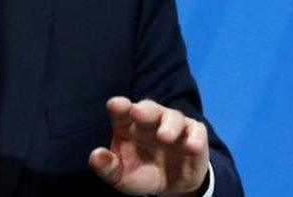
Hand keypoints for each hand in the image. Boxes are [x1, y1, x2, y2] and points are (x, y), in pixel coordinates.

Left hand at [88, 97, 209, 195]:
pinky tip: (191, 145)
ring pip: (173, 117)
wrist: (170, 187)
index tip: (115, 105)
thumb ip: (106, 166)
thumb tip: (95, 156)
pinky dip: (195, 137)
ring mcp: (173, 126)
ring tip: (164, 136)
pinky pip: (196, 132)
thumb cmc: (139, 173)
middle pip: (148, 108)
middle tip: (139, 112)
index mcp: (127, 125)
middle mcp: (150, 121)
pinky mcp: (194, 136)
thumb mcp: (119, 175)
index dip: (119, 106)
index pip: (121, 110)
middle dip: (144, 109)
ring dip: (169, 125)